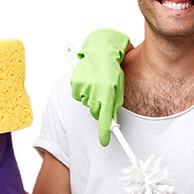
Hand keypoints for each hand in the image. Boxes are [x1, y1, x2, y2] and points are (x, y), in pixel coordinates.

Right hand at [70, 28, 129, 146]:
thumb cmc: (113, 70)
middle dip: (100, 110)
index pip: (105, 118)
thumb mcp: (118, 88)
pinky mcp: (75, 84)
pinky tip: (89, 82)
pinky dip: (84, 92)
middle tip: (103, 98)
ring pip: (87, 104)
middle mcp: (94, 92)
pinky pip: (79, 96)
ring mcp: (83, 88)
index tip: (104, 141)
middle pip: (95, 112)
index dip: (104, 132)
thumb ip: (115, 104)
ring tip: (97, 84)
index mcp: (108, 93)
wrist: (101, 52)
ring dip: (92, 98)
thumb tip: (111, 120)